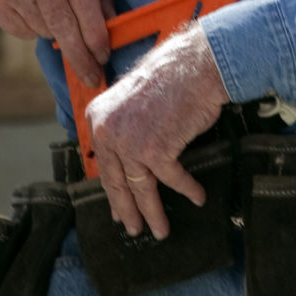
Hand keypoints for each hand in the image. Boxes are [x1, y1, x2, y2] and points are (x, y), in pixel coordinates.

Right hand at [0, 0, 108, 87]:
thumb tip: (113, 28)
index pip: (82, 0)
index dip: (95, 32)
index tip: (104, 56)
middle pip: (61, 22)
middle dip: (80, 55)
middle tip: (92, 76)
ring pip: (43, 29)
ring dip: (56, 35)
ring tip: (57, 16)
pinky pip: (22, 31)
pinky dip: (34, 30)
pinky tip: (34, 11)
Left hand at [86, 22, 229, 238]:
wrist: (195, 66)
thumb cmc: (171, 79)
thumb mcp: (133, 101)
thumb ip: (124, 127)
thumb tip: (127, 162)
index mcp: (98, 118)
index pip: (104, 164)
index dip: (113, 191)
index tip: (118, 209)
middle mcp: (108, 131)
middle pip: (117, 182)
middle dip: (127, 210)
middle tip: (133, 228)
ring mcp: (130, 143)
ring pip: (141, 188)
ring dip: (153, 212)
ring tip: (160, 230)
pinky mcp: (155, 150)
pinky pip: (173, 178)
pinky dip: (188, 189)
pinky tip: (197, 197)